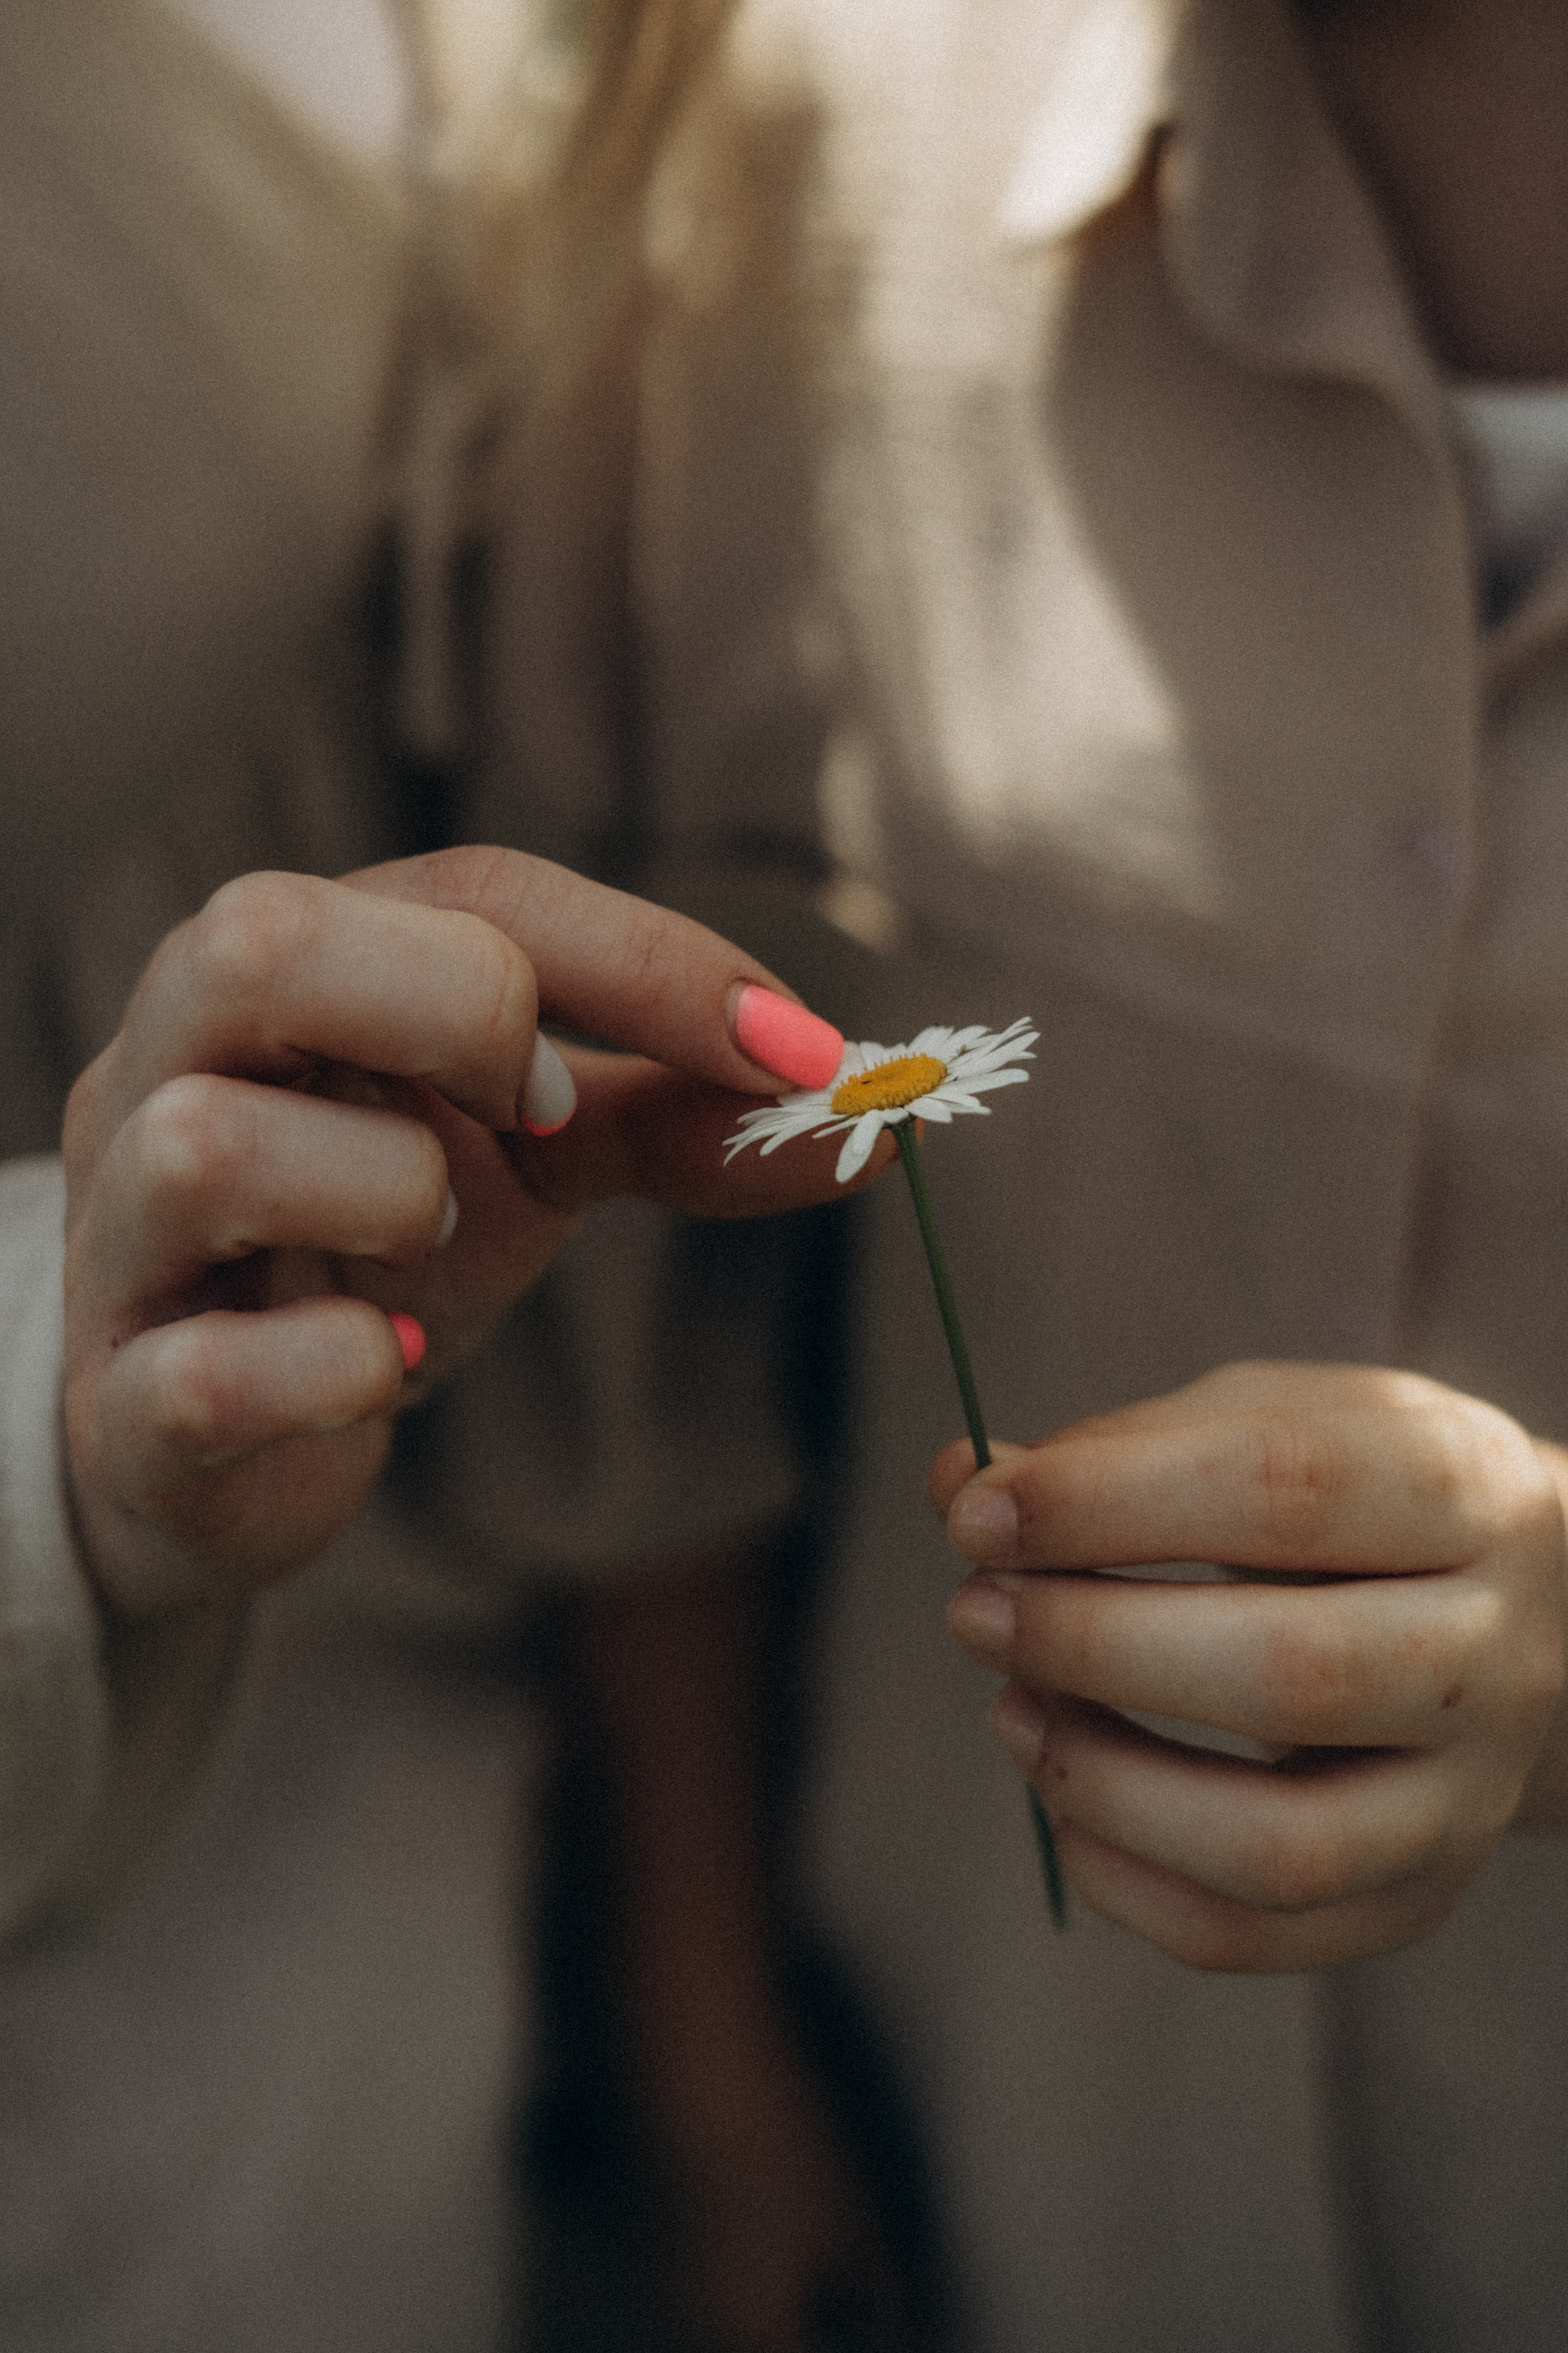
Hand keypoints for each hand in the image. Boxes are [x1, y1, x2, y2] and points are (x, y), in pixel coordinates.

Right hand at [63, 849, 876, 1615]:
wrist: (211, 1444)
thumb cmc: (366, 1252)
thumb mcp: (529, 1158)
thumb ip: (680, 1120)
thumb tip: (872, 1127)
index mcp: (290, 974)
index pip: (464, 891)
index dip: (640, 956)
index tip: (793, 1051)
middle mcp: (170, 1065)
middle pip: (259, 940)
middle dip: (455, 1009)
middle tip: (542, 1111)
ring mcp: (124, 1233)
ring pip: (210, 1146)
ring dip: (380, 1193)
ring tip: (429, 1243)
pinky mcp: (121, 1404)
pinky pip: (201, 1375)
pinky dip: (331, 1374)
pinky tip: (380, 1371)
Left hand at [937, 1362, 1567, 1970]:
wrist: (1529, 1613)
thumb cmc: (1355, 1498)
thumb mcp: (1267, 1420)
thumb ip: (1116, 1450)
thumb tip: (960, 1483)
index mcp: (1457, 1488)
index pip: (1286, 1487)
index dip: (1109, 1500)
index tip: (977, 1511)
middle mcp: (1490, 1652)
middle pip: (1293, 1673)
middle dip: (1093, 1643)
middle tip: (974, 1610)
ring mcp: (1465, 1796)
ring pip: (1281, 1844)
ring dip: (1104, 1781)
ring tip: (1009, 1709)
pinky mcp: (1416, 1897)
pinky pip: (1255, 1935)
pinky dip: (1125, 1881)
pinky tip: (1063, 1802)